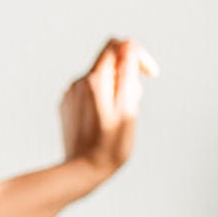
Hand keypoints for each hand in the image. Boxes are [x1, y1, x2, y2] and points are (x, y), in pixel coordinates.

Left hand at [59, 37, 158, 175]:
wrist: (81, 171)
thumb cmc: (110, 145)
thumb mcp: (127, 108)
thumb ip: (127, 73)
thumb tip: (128, 45)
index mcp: (95, 80)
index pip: (116, 45)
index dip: (137, 54)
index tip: (150, 74)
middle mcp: (78, 82)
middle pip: (110, 64)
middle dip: (129, 78)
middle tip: (133, 106)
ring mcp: (70, 95)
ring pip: (101, 80)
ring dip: (117, 91)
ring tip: (119, 119)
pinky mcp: (67, 107)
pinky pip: (90, 93)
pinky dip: (103, 101)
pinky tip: (105, 123)